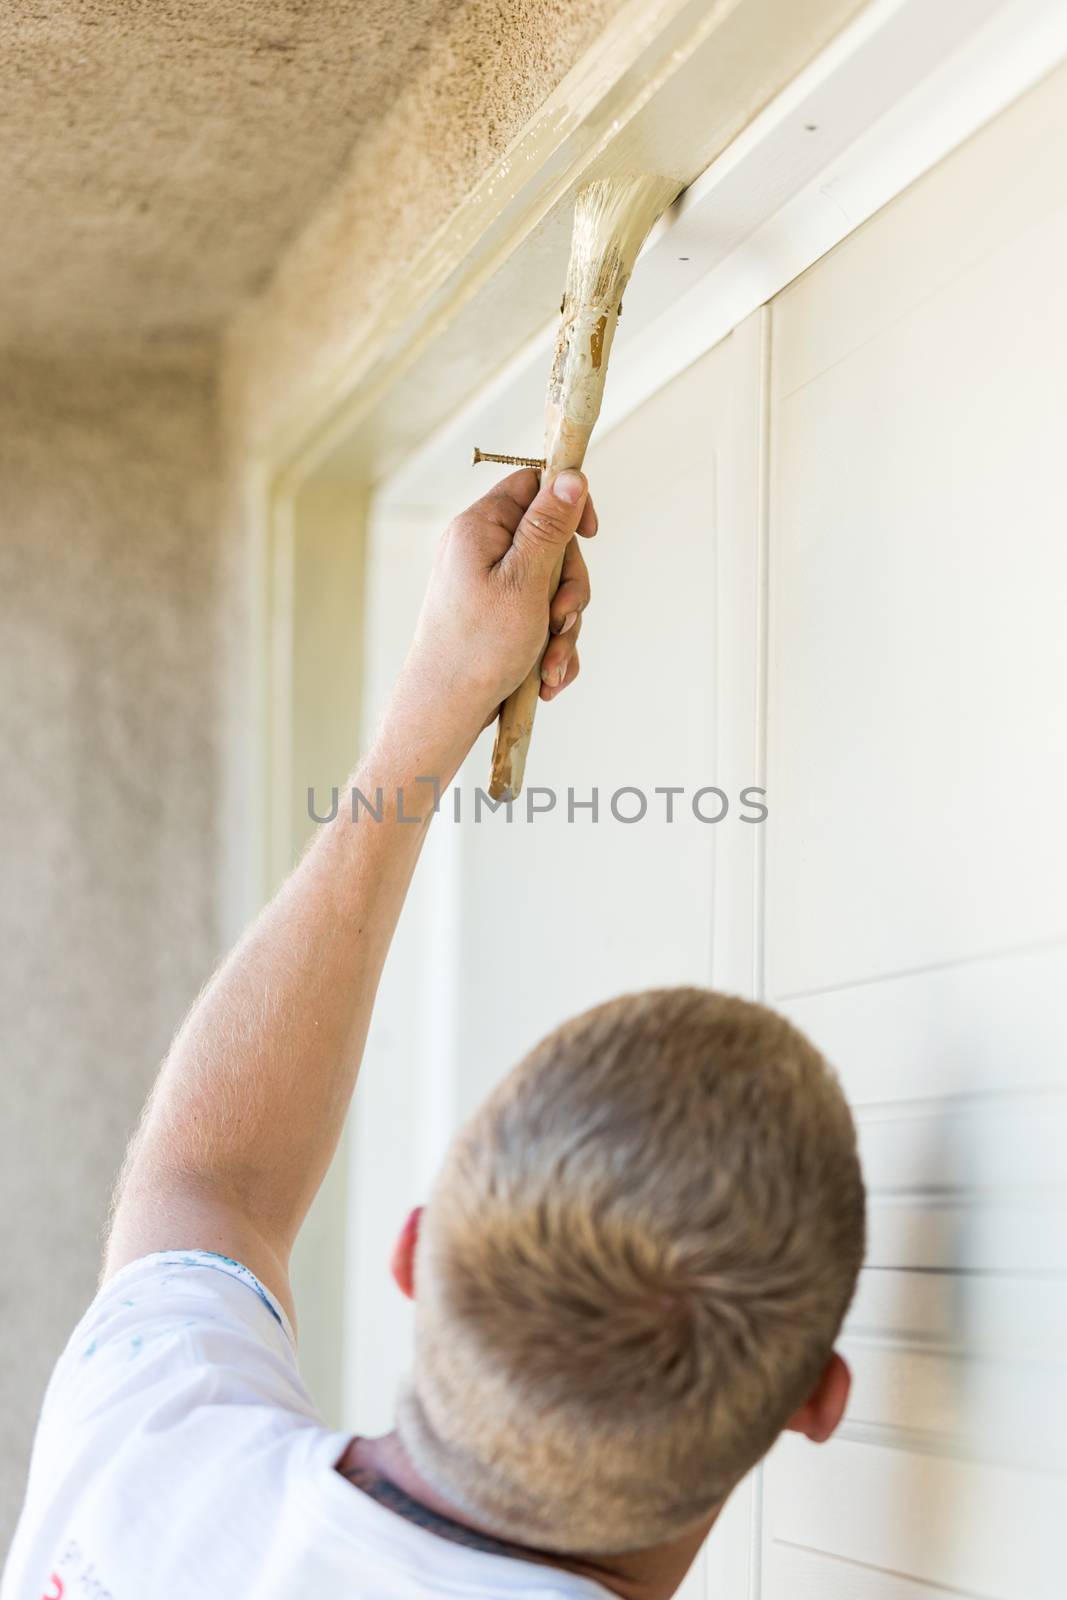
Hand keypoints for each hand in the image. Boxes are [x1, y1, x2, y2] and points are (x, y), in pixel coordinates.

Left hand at [396, 467, 595, 744]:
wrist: (444, 711)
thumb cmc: (478, 648)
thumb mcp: (525, 581)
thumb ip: (549, 527)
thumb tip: (571, 476)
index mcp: (481, 528)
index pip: (533, 484)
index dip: (569, 503)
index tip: (592, 535)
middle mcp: (482, 552)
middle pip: (552, 545)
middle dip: (569, 589)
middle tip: (562, 620)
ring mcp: (489, 587)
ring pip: (551, 590)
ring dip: (563, 630)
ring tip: (550, 665)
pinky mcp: (497, 620)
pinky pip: (539, 620)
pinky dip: (550, 648)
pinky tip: (545, 678)